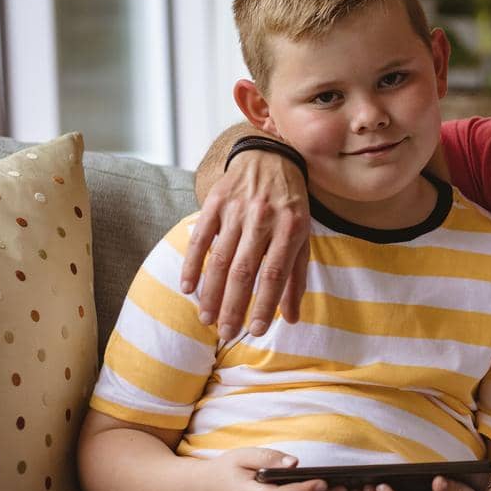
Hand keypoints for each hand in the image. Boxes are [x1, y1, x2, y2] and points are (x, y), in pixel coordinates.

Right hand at [182, 147, 310, 341]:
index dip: (265, 304)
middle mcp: (263, 219)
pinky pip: (200, 238)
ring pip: (220, 259)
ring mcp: (236, 210)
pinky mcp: (215, 202)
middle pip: (244, 271)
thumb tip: (293, 319)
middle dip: (234, 305)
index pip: (275, 274)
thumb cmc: (290, 206)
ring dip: (211, 293)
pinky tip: (187, 288)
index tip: (257, 330)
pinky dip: (192, 264)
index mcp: (290, 229)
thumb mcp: (303, 237)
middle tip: (226, 333)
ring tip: (207, 319)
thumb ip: (296, 277)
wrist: (271, 157)